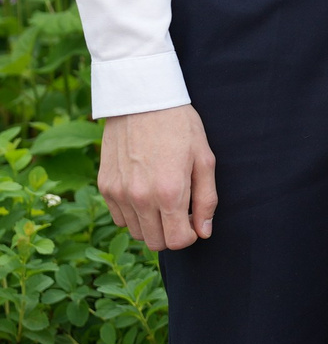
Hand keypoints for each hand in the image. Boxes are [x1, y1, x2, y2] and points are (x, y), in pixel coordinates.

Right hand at [98, 105, 217, 250]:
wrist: (142, 100)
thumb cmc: (180, 126)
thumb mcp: (204, 159)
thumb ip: (207, 199)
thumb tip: (204, 231)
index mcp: (169, 193)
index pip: (177, 242)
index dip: (190, 236)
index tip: (193, 221)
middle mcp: (140, 198)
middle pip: (155, 242)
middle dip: (171, 233)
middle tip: (180, 210)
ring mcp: (118, 194)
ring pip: (135, 232)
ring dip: (151, 224)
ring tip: (162, 197)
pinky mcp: (104, 186)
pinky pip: (119, 217)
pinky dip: (132, 213)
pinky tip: (144, 191)